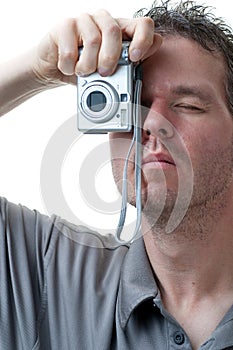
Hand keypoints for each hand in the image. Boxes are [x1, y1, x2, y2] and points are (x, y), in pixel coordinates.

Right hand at [32, 10, 161, 86]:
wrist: (55, 69)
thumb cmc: (85, 68)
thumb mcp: (110, 71)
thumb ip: (131, 62)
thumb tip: (153, 47)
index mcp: (120, 31)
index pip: (142, 25)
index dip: (143, 40)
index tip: (135, 59)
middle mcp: (103, 21)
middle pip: (114, 31)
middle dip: (110, 58)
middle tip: (104, 73)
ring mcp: (83, 20)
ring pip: (93, 40)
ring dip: (87, 66)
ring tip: (83, 73)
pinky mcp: (64, 26)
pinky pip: (70, 49)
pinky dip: (70, 67)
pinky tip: (69, 68)